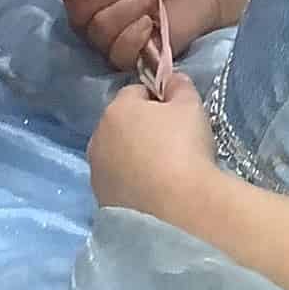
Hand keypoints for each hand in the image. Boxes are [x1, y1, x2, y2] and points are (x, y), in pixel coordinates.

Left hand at [88, 74, 217, 223]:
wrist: (178, 209)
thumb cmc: (184, 147)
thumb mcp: (190, 106)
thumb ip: (179, 85)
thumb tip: (171, 80)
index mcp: (116, 109)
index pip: (136, 92)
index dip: (159, 100)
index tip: (178, 116)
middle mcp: (98, 139)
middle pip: (122, 125)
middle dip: (142, 130)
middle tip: (173, 144)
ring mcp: (97, 173)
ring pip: (118, 156)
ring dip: (135, 158)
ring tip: (165, 173)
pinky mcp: (102, 202)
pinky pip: (119, 183)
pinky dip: (133, 184)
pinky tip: (156, 193)